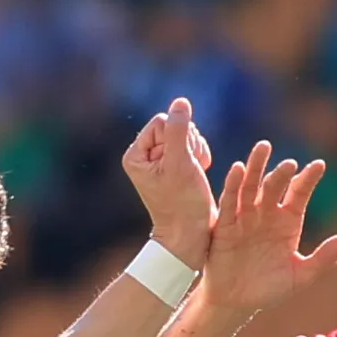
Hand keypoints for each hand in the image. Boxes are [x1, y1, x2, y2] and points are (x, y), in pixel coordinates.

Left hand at [121, 96, 215, 268]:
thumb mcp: (181, 163)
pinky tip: (198, 174)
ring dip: (196, 151)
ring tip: (193, 175)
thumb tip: (180, 102)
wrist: (191, 234)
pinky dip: (200, 157)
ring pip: (187, 134)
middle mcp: (145, 156)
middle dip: (189, 145)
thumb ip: (179, 130)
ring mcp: (161, 161)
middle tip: (188, 172)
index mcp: (135, 155)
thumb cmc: (183, 204)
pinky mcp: (176, 166)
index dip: (178, 139)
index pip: (162, 121)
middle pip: (175, 126)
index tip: (179, 165)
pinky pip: (193, 145)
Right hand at [197, 141, 336, 326]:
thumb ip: (321, 260)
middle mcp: (266, 214)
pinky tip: (237, 170)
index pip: (299, 194)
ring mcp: (244, 218)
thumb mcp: (299, 277)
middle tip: (290, 163)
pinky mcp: (224, 226)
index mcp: (288, 221)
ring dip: (255, 168)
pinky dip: (232, 186)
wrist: (236, 304)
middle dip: (281, 174)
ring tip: (262, 149)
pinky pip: (229, 203)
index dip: (308, 180)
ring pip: (250, 187)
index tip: (319, 165)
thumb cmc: (268, 289)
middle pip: (274, 186)